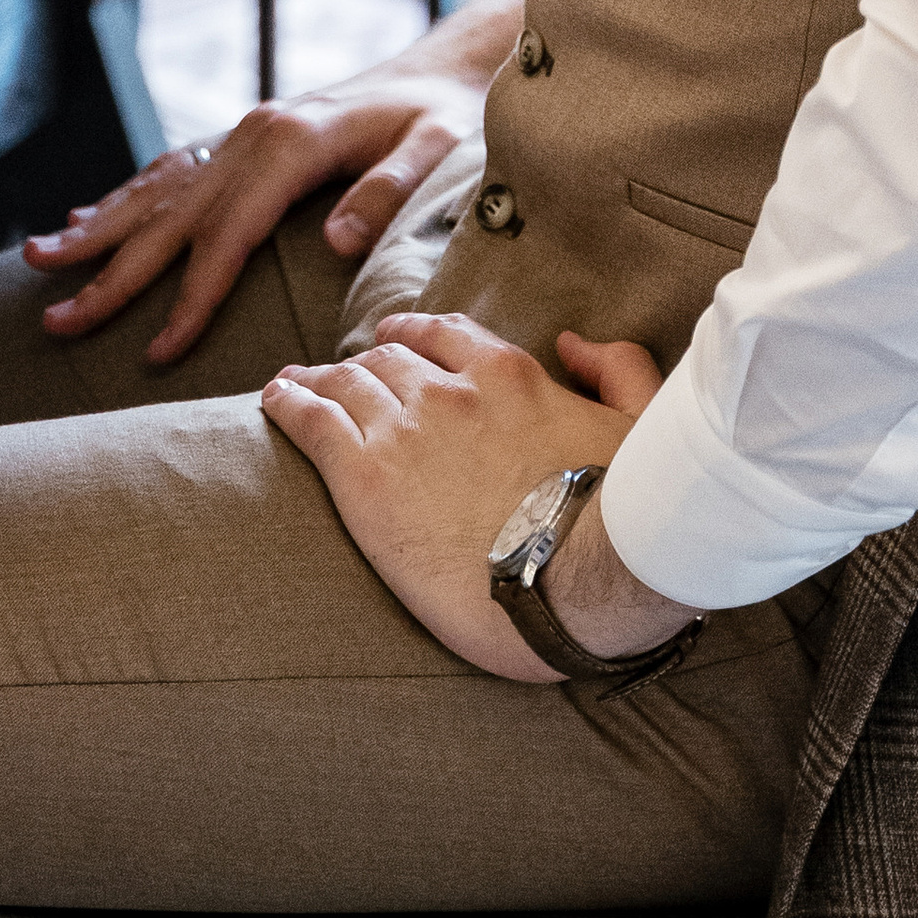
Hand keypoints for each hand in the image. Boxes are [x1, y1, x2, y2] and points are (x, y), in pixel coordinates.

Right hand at [22, 3, 508, 362]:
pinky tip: (84, 218)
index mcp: (293, 145)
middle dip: (110, 274)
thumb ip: (390, 192)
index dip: (191, 299)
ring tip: (36, 260)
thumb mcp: (436, 149)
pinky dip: (123, 197)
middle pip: (170, 217)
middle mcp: (254, 136)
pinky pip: (171, 171)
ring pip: (155, 190)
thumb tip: (335, 243)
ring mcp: (243, 133)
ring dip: (96, 229)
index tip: (157, 353)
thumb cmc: (444, 116)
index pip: (227, 238)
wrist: (443, 65)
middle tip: (55, 321)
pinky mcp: (245, 137)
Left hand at [260, 315, 699, 681]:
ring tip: (296, 384)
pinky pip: (313, 422)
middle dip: (365, 363)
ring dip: (319, 379)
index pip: (446, 336)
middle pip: (389, 359)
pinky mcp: (366, 479)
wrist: (577, 581)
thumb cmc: (622, 516)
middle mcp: (451, 390)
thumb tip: (574, 343)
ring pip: (346, 384)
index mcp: (511, 376)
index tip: (397, 342)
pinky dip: (288, 403)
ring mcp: (405, 431)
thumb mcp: (644, 424)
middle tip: (341, 375)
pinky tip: (273, 399)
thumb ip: (618, 368)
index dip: (415, 336)